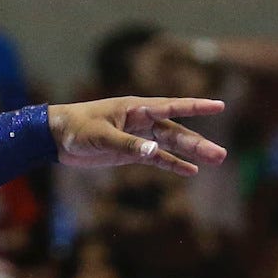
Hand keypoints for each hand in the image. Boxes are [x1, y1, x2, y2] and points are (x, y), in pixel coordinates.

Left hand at [49, 97, 228, 177]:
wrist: (55, 137)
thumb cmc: (76, 128)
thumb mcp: (101, 136)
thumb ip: (128, 144)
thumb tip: (155, 151)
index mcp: (136, 109)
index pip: (171, 107)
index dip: (195, 106)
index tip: (219, 106)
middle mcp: (141, 121)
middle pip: (175, 132)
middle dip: (198, 142)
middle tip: (221, 154)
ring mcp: (137, 137)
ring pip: (170, 145)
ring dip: (191, 153)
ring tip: (216, 159)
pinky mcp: (130, 152)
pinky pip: (157, 158)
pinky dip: (172, 164)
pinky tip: (191, 171)